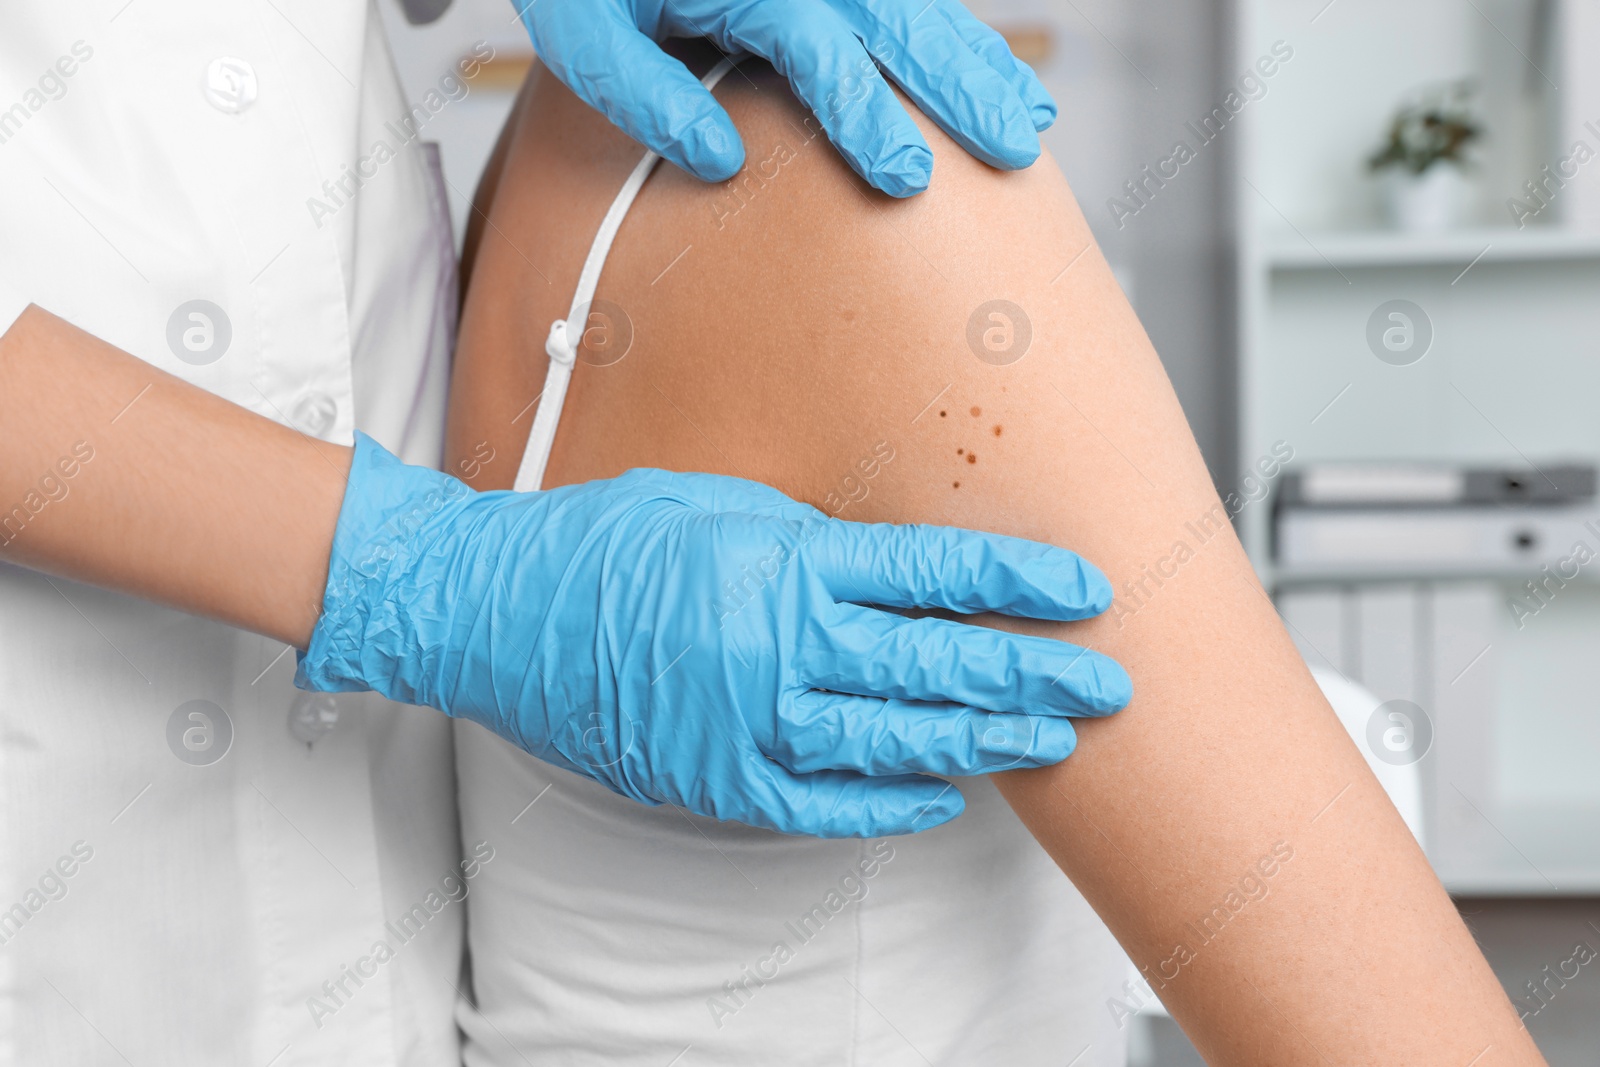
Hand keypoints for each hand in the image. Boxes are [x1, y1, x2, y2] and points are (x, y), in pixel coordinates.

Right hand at [297, 435, 1128, 836]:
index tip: (1083, 589)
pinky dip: (888, 804)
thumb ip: (813, 542)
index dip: (1017, 583)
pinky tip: (945, 796)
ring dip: (983, 739)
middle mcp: (777, 642)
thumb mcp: (720, 504)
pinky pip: (822, 802)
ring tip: (1056, 739)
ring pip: (894, 739)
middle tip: (1107, 683)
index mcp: (783, 560)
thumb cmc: (603, 542)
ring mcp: (747, 719)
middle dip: (1032, 674)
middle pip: (934, 665)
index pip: (932, 574)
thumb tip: (897, 575)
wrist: (497, 609)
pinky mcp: (715, 776)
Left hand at [513, 0, 1055, 196]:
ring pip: (921, 6)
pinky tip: (1000, 75)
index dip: (866, 114)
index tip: (907, 178)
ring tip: (1031, 123)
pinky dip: (961, 37)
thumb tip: (722, 163)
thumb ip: (643, 93)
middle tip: (1015, 152)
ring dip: (980, 63)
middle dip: (963, 87)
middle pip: (899, 20)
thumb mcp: (585, 32)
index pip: (819, 50)